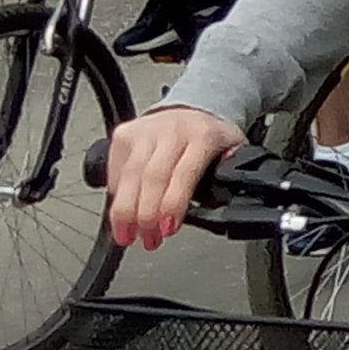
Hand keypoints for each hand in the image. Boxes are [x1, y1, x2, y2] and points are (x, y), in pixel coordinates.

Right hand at [103, 104, 243, 248]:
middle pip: (152, 177)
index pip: (184, 173)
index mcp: (203, 136)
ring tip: (128, 236)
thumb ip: (230, 175)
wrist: (192, 110)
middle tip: (148, 240)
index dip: (173, 204)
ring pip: (129, 176)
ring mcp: (145, 131)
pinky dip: (116, 196)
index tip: (167, 229)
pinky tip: (122, 213)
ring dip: (125, 212)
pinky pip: (116, 172)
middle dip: (146, 215)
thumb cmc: (210, 138)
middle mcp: (172, 130)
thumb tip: (225, 201)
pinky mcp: (124, 134)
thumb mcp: (232, 152)